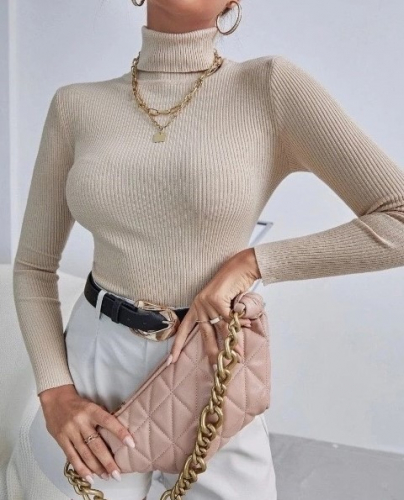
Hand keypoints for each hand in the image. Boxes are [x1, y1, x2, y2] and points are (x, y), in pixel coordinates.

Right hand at [39, 384, 135, 483]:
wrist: (55, 399)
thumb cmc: (78, 403)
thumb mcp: (92, 405)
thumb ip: (102, 417)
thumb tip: (118, 433)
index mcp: (91, 410)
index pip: (108, 421)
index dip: (120, 432)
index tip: (131, 443)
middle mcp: (81, 422)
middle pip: (96, 444)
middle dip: (108, 461)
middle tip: (118, 474)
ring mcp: (70, 432)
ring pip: (85, 454)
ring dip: (96, 468)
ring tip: (107, 477)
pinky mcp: (61, 440)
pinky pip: (72, 457)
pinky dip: (81, 469)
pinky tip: (90, 477)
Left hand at [168, 248, 260, 366]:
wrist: (238, 268)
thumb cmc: (231, 287)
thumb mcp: (221, 304)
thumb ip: (220, 319)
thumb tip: (227, 338)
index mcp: (196, 307)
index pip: (184, 329)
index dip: (177, 346)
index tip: (170, 362)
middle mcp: (199, 305)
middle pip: (204, 335)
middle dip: (212, 353)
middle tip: (215, 368)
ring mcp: (207, 303)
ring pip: (220, 330)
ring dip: (231, 344)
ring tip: (237, 357)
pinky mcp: (218, 302)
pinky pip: (231, 321)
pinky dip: (240, 326)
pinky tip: (247, 328)